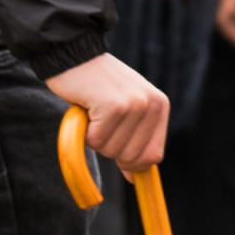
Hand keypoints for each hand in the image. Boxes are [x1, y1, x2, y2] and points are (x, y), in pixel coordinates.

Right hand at [47, 51, 170, 173]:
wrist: (74, 56)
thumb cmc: (98, 87)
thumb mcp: (125, 109)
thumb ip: (134, 141)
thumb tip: (135, 178)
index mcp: (160, 106)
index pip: (153, 155)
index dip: (131, 162)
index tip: (115, 146)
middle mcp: (151, 104)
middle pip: (132, 158)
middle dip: (110, 148)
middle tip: (100, 123)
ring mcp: (133, 105)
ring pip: (111, 150)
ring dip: (94, 138)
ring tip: (93, 112)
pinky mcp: (112, 106)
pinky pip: (95, 141)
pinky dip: (83, 132)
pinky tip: (85, 109)